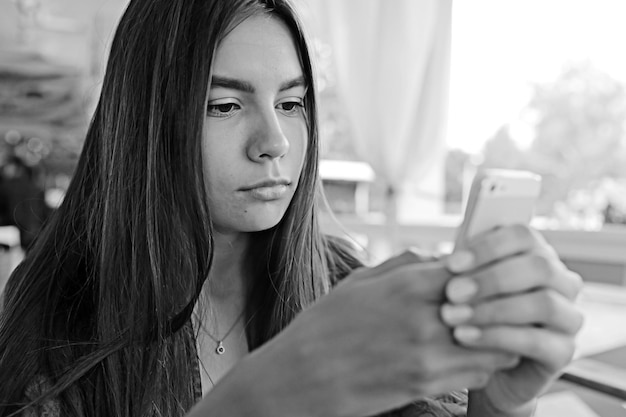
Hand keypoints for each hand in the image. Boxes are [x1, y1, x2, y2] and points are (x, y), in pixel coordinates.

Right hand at [193, 250, 518, 416]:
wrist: (302, 377)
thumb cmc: (326, 326)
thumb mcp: (359, 282)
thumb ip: (403, 266)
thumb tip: (437, 258)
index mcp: (405, 287)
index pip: (470, 269)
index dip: (480, 270)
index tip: (478, 273)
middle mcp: (423, 321)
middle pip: (489, 306)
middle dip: (495, 303)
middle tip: (493, 302)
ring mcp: (428, 357)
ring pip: (493, 344)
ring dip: (493, 335)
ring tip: (481, 330)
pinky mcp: (427, 386)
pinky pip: (477, 373)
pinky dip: (480, 362)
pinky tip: (465, 354)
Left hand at [441, 225, 583, 415]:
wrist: (476, 363)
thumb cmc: (469, 314)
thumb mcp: (461, 287)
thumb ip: (460, 271)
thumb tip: (445, 262)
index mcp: (536, 254)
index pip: (523, 236)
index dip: (488, 247)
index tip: (452, 264)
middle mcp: (561, 282)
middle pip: (538, 267)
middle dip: (490, 279)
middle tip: (452, 292)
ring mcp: (567, 317)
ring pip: (543, 303)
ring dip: (494, 309)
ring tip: (454, 317)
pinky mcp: (563, 351)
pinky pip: (537, 341)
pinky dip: (497, 336)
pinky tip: (466, 336)